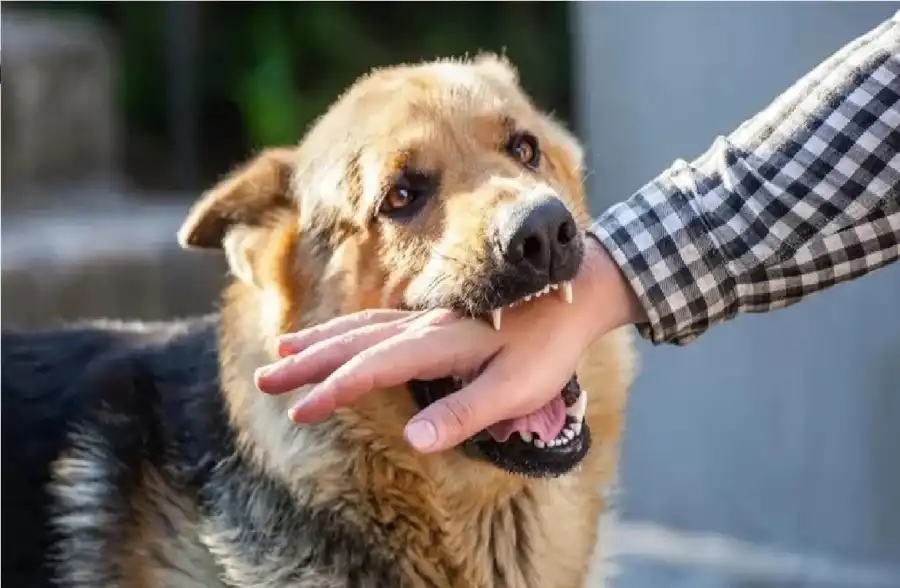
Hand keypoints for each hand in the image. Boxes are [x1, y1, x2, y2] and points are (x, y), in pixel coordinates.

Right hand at [254, 238, 645, 452]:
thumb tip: (414, 439)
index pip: (373, 368)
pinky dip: (348, 328)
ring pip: (361, 327)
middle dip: (307, 362)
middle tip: (265, 378)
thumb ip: (465, 412)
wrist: (576, 291)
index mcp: (440, 344)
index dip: (334, 390)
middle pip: (353, 342)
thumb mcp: (516, 388)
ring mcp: (428, 318)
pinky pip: (378, 321)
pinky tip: (338, 334)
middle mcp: (425, 326)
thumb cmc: (549, 347)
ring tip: (283, 349)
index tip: (300, 409)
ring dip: (320, 340)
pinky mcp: (436, 318)